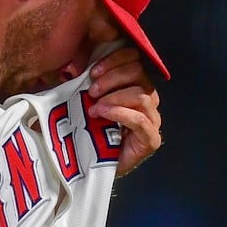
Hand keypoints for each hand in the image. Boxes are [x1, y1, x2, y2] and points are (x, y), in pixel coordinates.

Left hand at [86, 45, 161, 176]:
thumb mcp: (86, 100)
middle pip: (138, 73)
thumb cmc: (90, 131)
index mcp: (135, 84)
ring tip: (94, 107)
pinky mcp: (151, 139)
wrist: (92, 167)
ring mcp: (152, 119)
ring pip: (141, 94)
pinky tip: (103, 114)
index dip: (115, 59)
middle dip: (112, 78)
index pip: (134, 59)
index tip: (92, 70)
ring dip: (114, 97)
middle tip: (91, 90)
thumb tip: (74, 65)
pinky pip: (140, 119)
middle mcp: (148, 99)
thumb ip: (88, 82)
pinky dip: (120, 113)